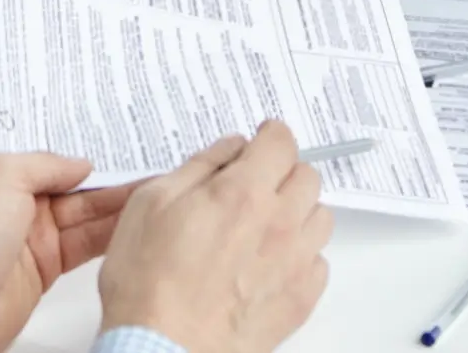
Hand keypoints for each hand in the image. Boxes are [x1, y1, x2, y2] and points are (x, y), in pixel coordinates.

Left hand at [0, 152, 134, 352]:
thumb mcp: (2, 175)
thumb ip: (46, 163)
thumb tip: (80, 164)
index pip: (40, 143)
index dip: (71, 135)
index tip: (105, 123)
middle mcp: (13, 197)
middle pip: (69, 178)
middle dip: (106, 169)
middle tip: (144, 156)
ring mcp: (31, 232)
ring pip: (84, 210)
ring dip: (117, 200)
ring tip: (152, 184)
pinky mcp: (46, 264)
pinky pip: (85, 242)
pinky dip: (110, 232)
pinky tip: (135, 219)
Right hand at [98, 121, 332, 352]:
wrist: (162, 351)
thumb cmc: (148, 284)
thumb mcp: (151, 203)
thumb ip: (198, 167)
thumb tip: (228, 149)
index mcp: (243, 193)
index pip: (282, 142)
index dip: (269, 136)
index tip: (259, 143)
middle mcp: (279, 224)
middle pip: (307, 176)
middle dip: (283, 172)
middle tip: (254, 186)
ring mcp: (295, 264)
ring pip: (320, 217)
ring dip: (297, 212)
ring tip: (263, 227)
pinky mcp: (301, 300)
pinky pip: (319, 262)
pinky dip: (301, 255)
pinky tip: (268, 264)